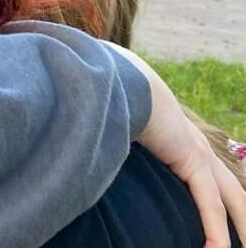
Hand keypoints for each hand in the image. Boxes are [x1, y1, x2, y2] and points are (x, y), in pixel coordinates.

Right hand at [112, 43, 245, 247]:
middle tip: (241, 243)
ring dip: (238, 228)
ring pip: (230, 199)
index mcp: (180, 138)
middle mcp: (196, 144)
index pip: (209, 179)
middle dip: (240, 218)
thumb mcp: (110, 130)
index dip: (218, 204)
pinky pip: (210, 203)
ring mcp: (199, 150)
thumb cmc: (104, 100)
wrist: (113, 78)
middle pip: (230, 191)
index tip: (220, 226)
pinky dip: (215, 228)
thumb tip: (80, 158)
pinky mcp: (193, 157)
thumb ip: (108, 145)